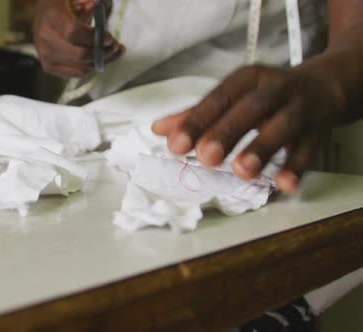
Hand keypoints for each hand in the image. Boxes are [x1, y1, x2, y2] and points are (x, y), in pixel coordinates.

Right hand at [33, 0, 124, 77]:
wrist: (41, 16)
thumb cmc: (61, 5)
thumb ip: (85, 2)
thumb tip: (94, 7)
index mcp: (51, 16)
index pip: (73, 31)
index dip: (93, 38)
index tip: (109, 38)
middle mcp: (45, 38)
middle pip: (79, 54)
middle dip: (102, 53)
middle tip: (116, 46)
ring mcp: (45, 54)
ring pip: (81, 66)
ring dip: (101, 61)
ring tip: (114, 52)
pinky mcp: (49, 66)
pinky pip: (77, 72)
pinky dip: (92, 67)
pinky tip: (101, 58)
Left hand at [152, 65, 343, 192]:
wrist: (323, 87)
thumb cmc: (266, 95)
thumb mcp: (233, 97)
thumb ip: (197, 115)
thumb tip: (159, 130)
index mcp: (247, 79)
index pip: (218, 98)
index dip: (197, 121)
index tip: (176, 144)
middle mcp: (274, 89)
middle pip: (251, 109)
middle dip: (227, 132)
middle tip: (206, 157)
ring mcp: (299, 109)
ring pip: (282, 127)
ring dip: (262, 149)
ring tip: (243, 171)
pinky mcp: (318, 131)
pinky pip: (308, 149)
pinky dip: (297, 167)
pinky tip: (284, 184)